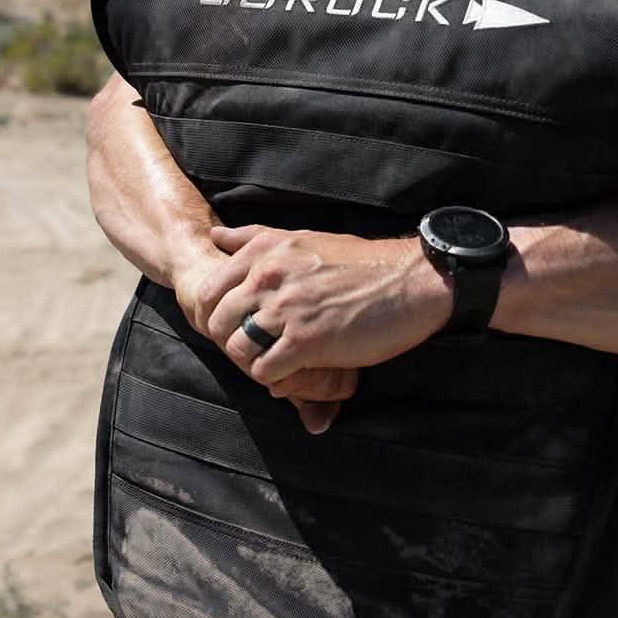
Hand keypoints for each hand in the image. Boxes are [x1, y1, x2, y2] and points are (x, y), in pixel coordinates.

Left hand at [200, 224, 450, 386]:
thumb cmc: (359, 262)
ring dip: (251, 363)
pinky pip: (264, 371)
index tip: (232, 328)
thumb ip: (255, 239)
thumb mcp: (302, 238)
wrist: (409, 280)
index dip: (212, 317)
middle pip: (217, 322)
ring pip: (236, 349)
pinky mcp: (307, 341)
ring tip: (274, 362)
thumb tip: (215, 238)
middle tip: (254, 350)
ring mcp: (287, 308)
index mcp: (265, 251)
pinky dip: (274, 379)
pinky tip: (294, 373)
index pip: (208, 290)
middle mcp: (269, 276)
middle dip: (229, 342)